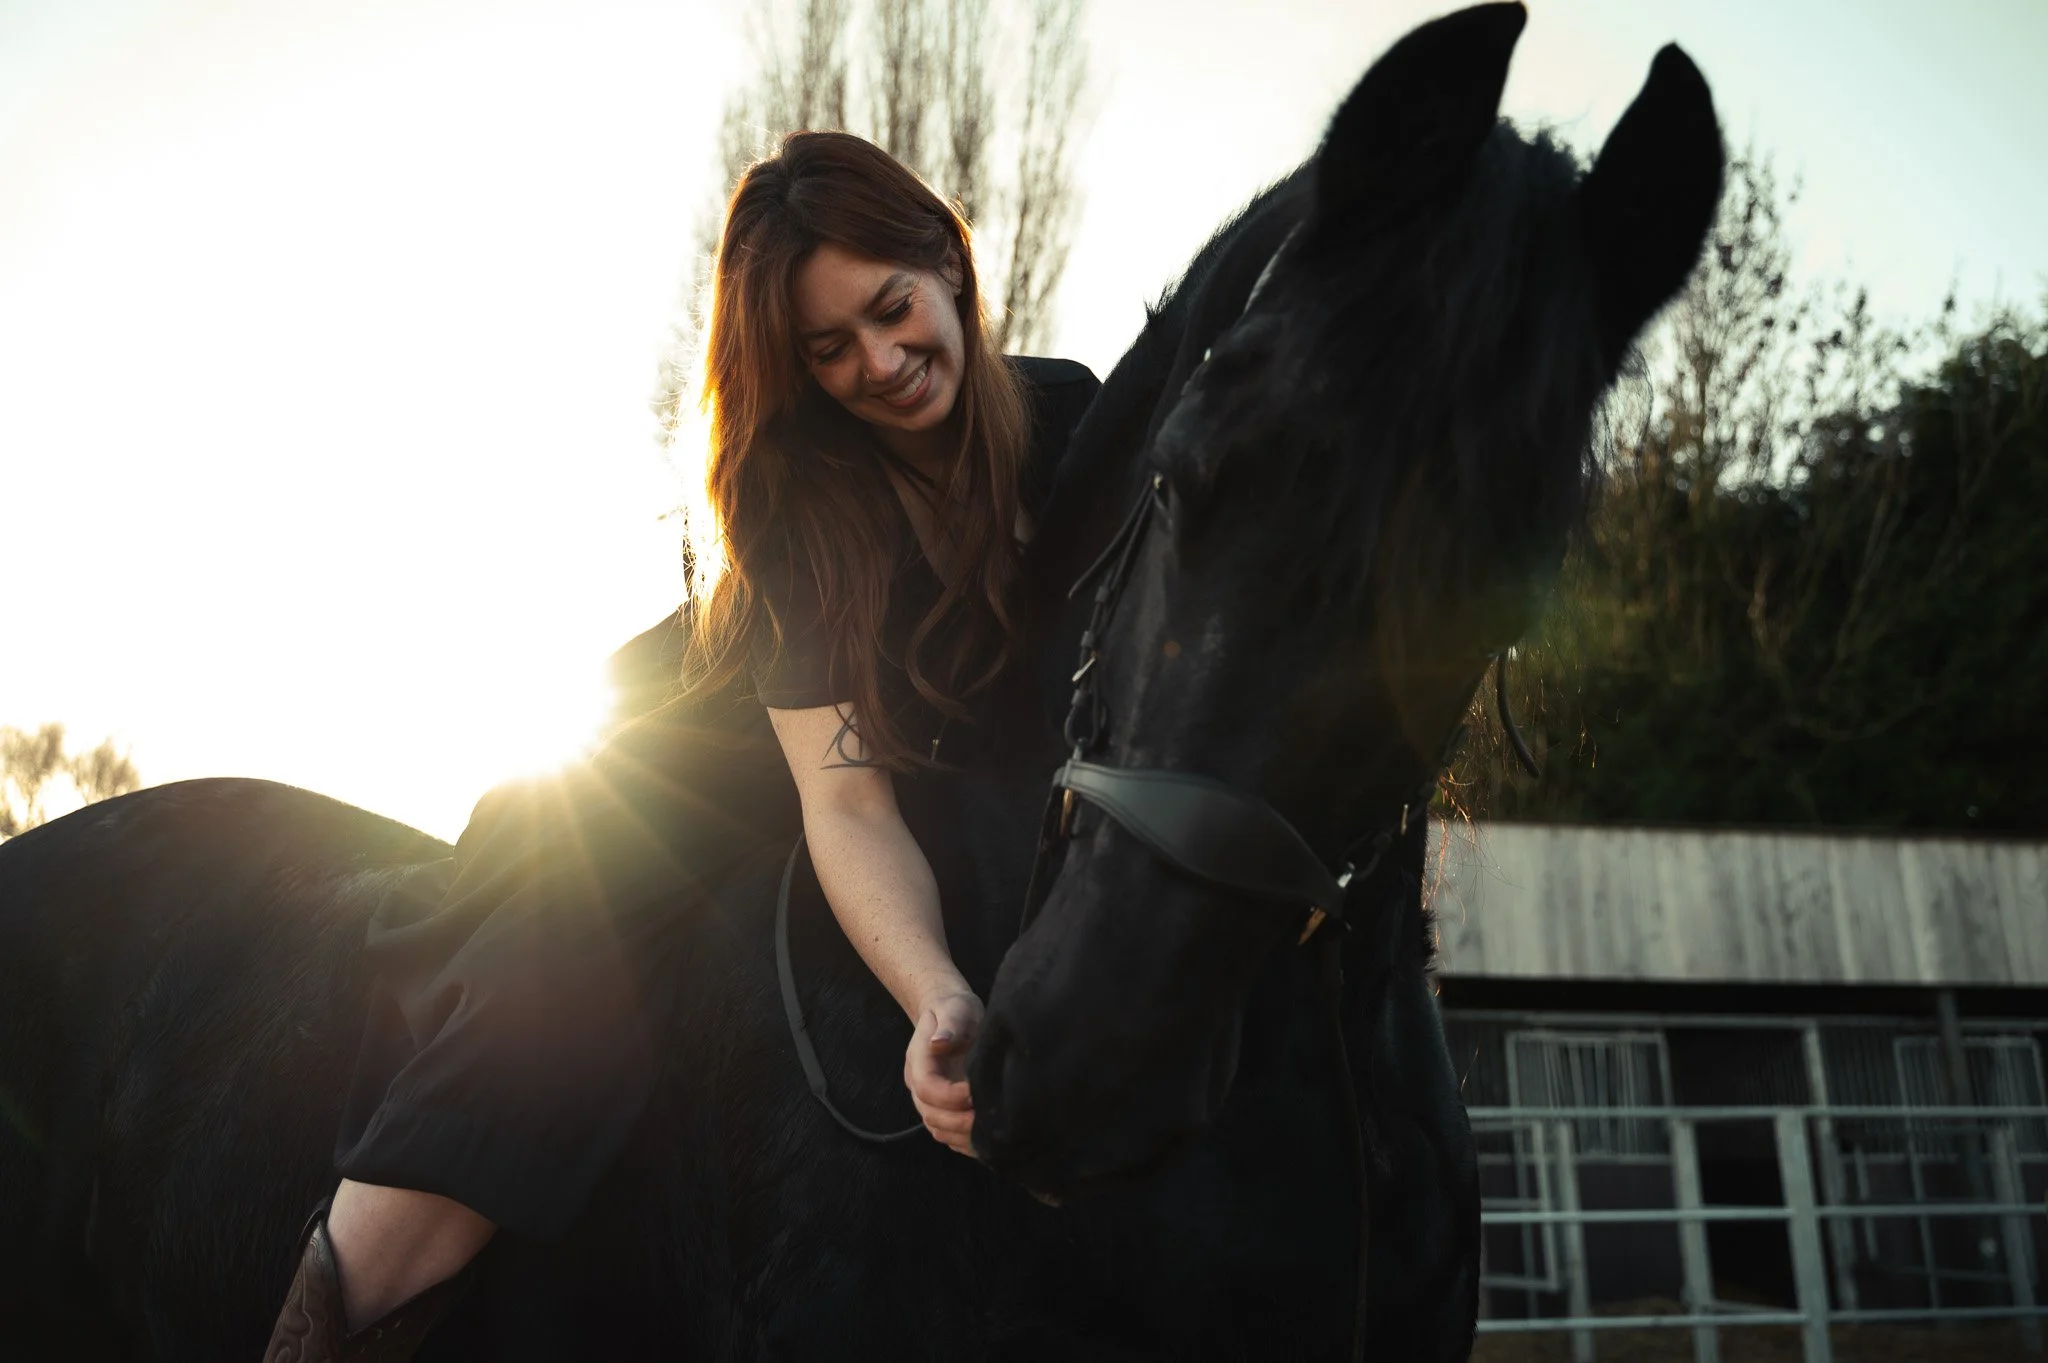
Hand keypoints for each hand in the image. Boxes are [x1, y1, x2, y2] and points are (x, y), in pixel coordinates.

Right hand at [905, 988, 981, 1157]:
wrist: (951, 1017)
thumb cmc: (955, 1010)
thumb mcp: (955, 1008)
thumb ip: (950, 1024)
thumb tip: (940, 1042)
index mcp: (919, 1060)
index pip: (927, 1087)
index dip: (949, 1096)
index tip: (975, 1090)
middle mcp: (919, 1084)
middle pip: (931, 1114)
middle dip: (959, 1122)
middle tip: (989, 1120)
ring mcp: (929, 1099)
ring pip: (938, 1128)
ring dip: (962, 1136)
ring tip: (991, 1133)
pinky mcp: (942, 1108)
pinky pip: (948, 1134)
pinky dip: (965, 1142)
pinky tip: (988, 1141)